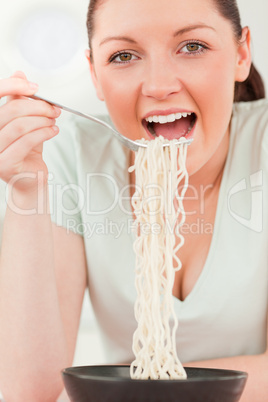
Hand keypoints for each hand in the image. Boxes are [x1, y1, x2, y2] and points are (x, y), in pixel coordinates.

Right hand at [0, 71, 60, 192]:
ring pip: (20, 126)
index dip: (13, 85)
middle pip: (11, 110)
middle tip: (53, 109)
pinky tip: (54, 131)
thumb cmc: (25, 153)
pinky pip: (27, 142)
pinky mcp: (5, 165)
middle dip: (37, 106)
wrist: (29, 181)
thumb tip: (19, 74)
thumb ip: (19, 101)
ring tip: (54, 121)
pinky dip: (45, 133)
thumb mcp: (22, 122)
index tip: (34, 87)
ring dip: (43, 120)